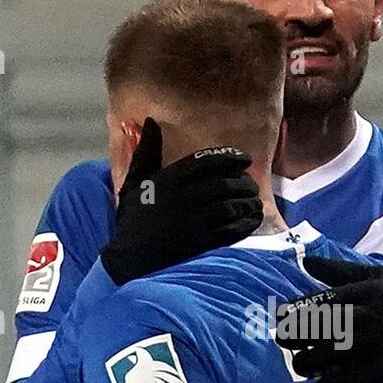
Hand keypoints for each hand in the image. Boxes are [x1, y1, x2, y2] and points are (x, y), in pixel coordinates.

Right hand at [100, 118, 263, 283]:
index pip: (204, 162)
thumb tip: (150, 121)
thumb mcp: (133, 182)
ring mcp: (189, 224)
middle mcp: (179, 201)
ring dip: (247, 202)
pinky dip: (246, 224)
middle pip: (221, 184)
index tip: (244, 159)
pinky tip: (253, 220)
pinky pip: (229, 231)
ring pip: (229, 207)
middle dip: (243, 182)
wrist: (127, 261)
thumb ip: (146, 152)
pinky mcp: (198, 245)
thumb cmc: (132, 220)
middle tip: (251, 183)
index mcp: (165, 182)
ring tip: (255, 201)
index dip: (229, 157)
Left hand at [275, 256, 382, 382]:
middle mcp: (369, 315)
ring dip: (312, 362)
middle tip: (286, 342)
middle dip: (299, 336)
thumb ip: (340, 271)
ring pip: (335, 353)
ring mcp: (379, 341)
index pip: (323, 300)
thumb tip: (306, 262)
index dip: (297, 310)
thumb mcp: (378, 275)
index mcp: (364, 292)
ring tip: (302, 366)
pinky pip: (356, 378)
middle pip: (323, 327)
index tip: (281, 316)